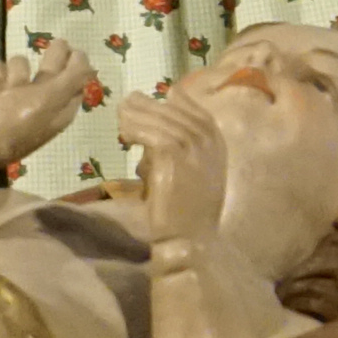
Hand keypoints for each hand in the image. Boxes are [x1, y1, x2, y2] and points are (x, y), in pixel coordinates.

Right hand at [0, 40, 90, 168]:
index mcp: (56, 110)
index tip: (76, 51)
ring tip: (6, 89)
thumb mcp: (53, 99)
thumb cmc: (15, 121)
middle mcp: (36, 102)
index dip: (77, 66)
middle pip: (49, 70)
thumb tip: (89, 63)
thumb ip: (73, 78)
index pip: (74, 84)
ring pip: (19, 64)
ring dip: (15, 72)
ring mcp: (10, 95)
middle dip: (55, 57)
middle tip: (59, 44)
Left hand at [121, 85, 230, 249]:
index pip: (197, 112)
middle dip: (150, 106)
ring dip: (137, 115)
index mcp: (217, 146)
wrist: (189, 240)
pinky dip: (135, 130)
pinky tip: (124, 135)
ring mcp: (192, 147)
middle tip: (127, 103)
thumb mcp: (192, 176)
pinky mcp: (172, 155)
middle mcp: (208, 142)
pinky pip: (150, 133)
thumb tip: (150, 138)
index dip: (176, 103)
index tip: (157, 98)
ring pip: (160, 119)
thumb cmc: (187, 214)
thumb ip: (180, 153)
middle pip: (175, 111)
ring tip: (120, 116)